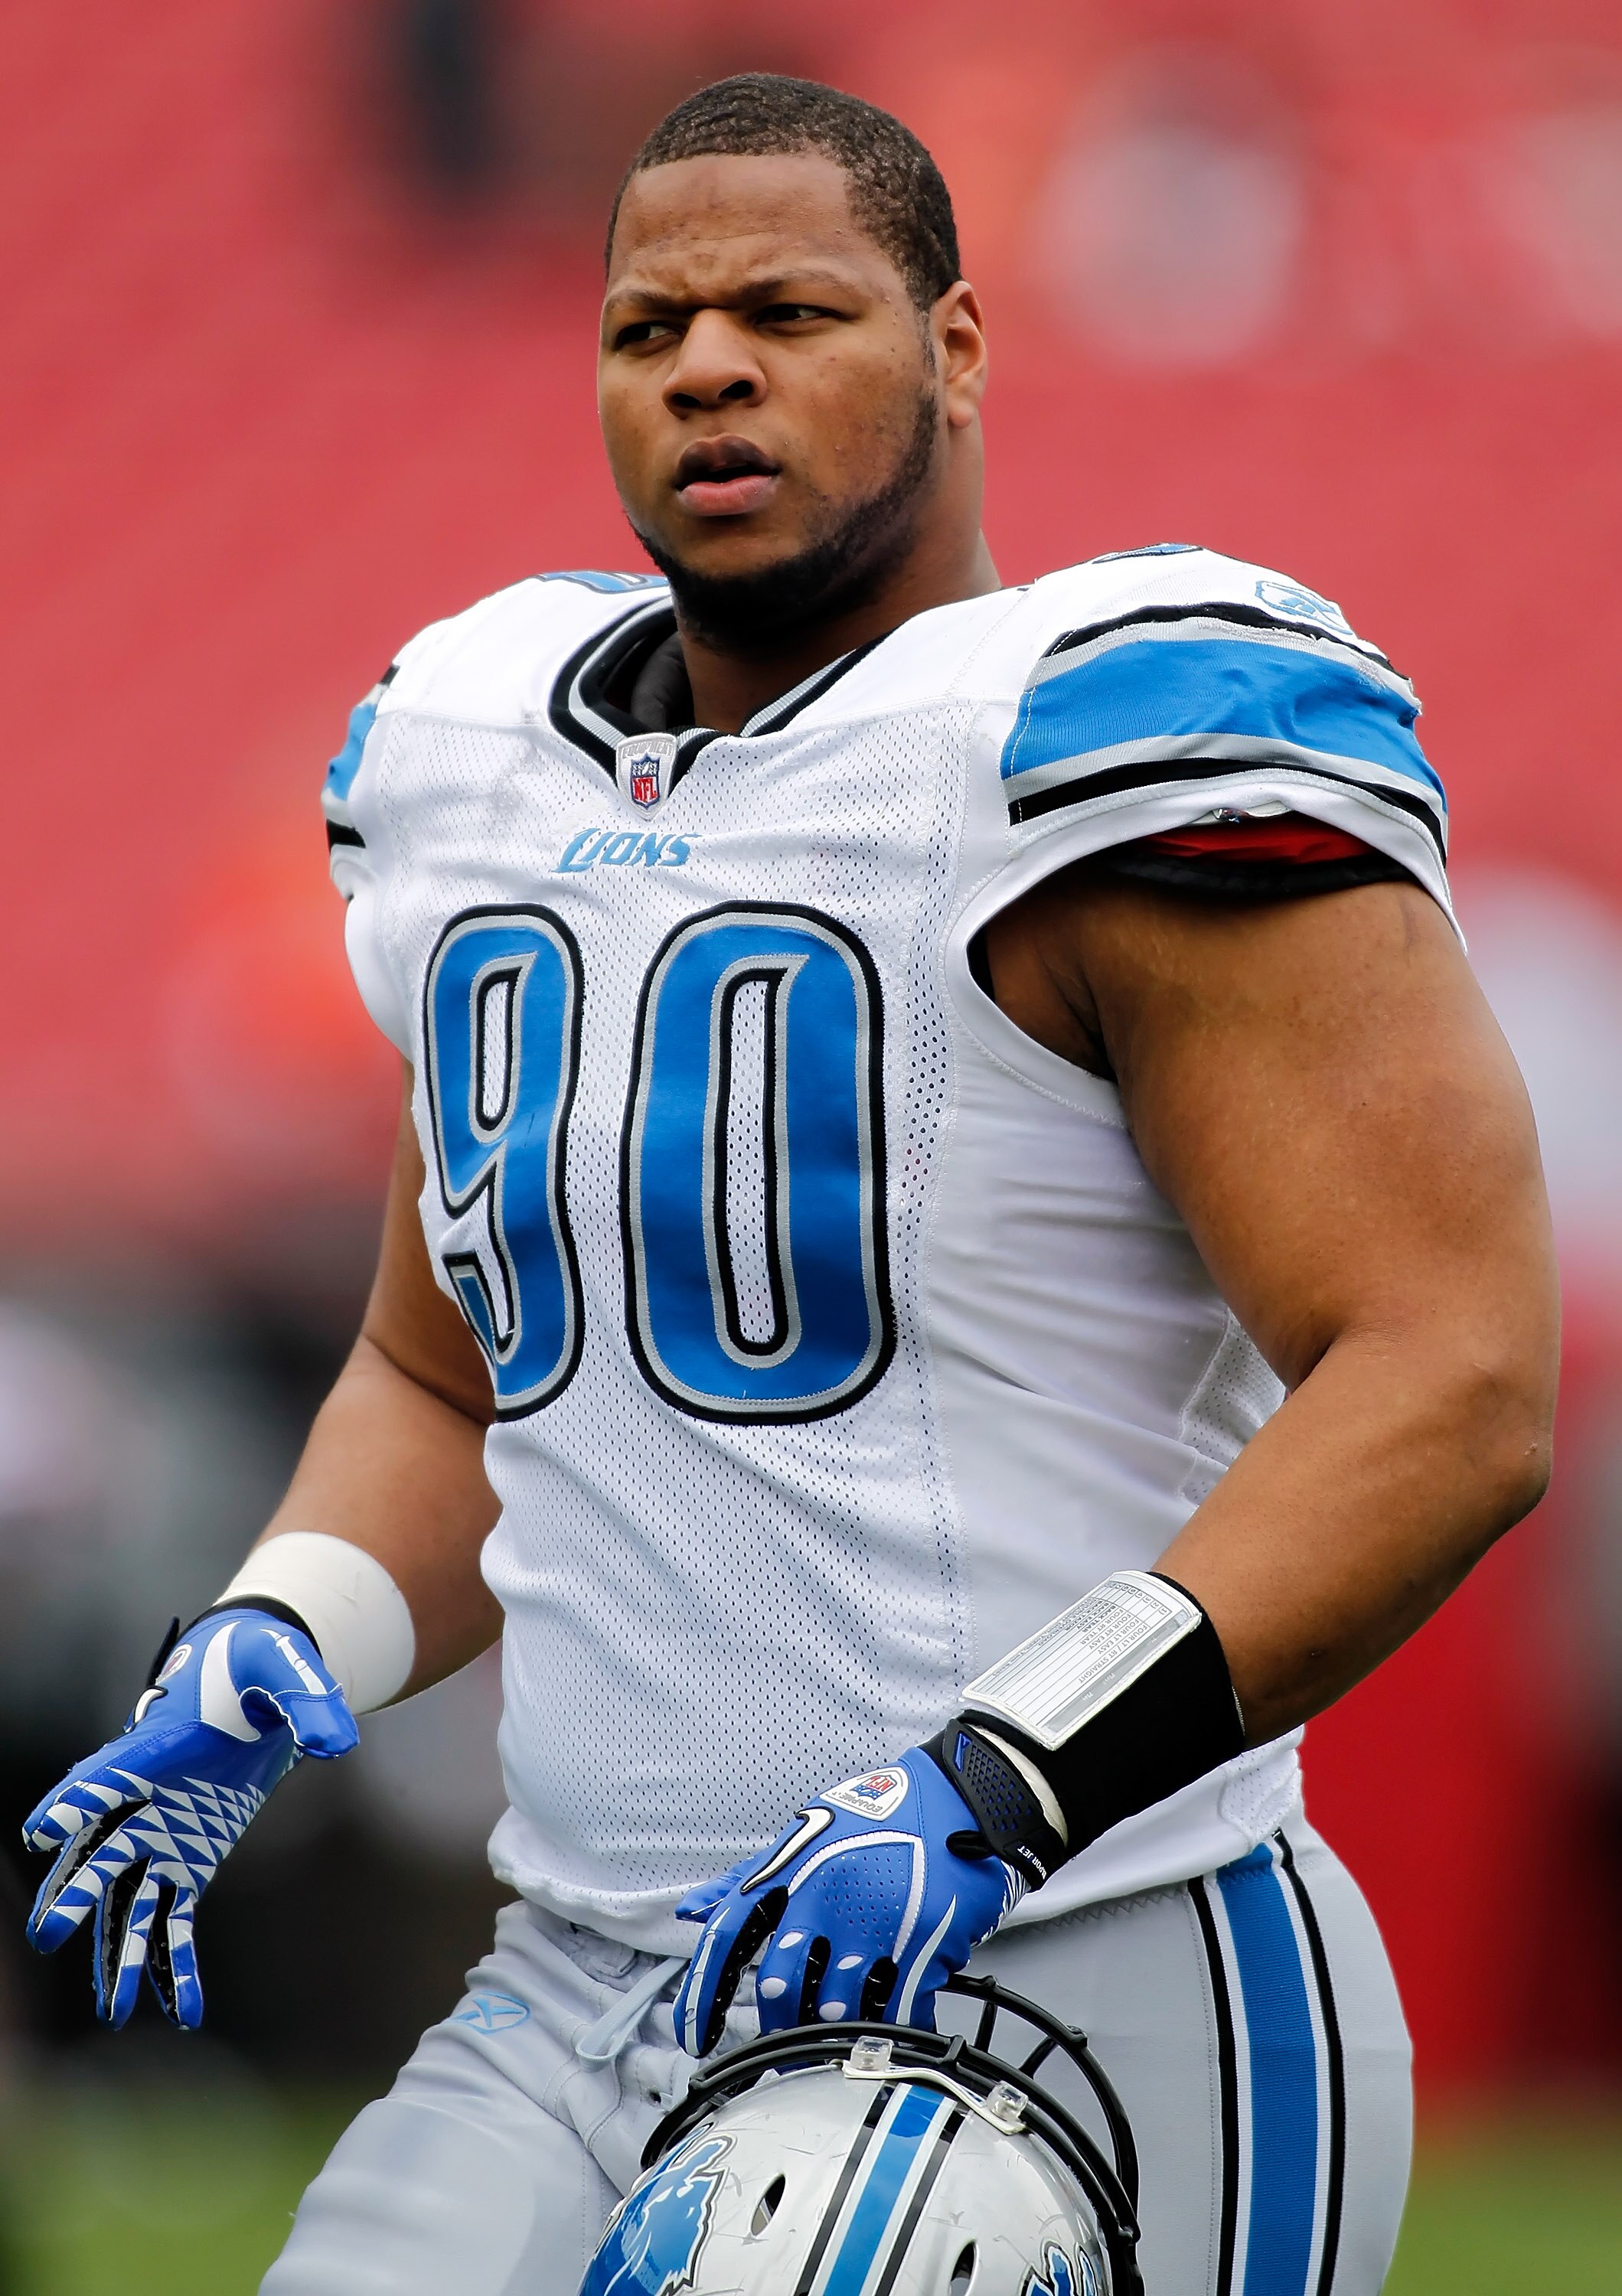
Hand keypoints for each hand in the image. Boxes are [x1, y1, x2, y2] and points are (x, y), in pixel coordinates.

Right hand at [23, 1607, 357, 2027]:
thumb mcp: (283, 1667)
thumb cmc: (257, 1665)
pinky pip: (174, 1918)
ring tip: (115, 2013)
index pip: (109, 1775)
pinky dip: (178, 1964)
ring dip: (121, 1955)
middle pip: (101, 1852)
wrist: (255, 1678)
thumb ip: (306, 1700)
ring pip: (128, 1903)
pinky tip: (188, 2013)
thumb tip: (337, 1742)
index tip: (42, 1831)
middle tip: (48, 1932)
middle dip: (76, 1892)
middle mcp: (144, 1801)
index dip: (75, 1800)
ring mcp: (161, 1837)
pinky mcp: (188, 1860)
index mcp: (158, 1746)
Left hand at [672, 1747, 1019, 2055]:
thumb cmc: (880, 1817)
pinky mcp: (919, 1941)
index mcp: (788, 1867)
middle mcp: (822, 1894)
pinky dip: (885, 2028)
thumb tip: (691, 1911)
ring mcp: (872, 1920)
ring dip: (832, 2033)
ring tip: (834, 2042)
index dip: (703, 1995)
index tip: (695, 2038)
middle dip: (778, 2027)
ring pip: (836, 2008)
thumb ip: (747, 1877)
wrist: (960, 1796)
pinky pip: (893, 2010)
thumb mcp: (806, 1833)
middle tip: (781, 2047)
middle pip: (781, 1986)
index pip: (727, 1937)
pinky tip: (883, 2029)